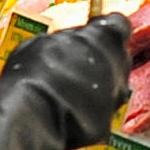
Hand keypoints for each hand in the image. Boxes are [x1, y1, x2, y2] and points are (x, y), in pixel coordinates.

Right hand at [0, 18, 132, 149]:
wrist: (31, 116)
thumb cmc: (33, 73)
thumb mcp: (42, 41)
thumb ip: (67, 39)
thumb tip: (70, 42)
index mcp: (106, 36)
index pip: (119, 25)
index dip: (104, 31)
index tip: (93, 34)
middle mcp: (119, 65)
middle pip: (116, 59)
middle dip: (100, 62)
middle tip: (73, 67)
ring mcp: (116, 96)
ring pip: (110, 89)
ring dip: (95, 90)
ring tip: (66, 94)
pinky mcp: (108, 124)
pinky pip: (98, 116)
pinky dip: (86, 116)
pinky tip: (65, 115)